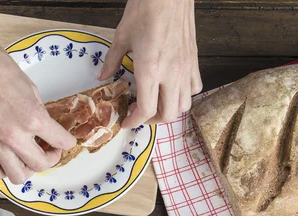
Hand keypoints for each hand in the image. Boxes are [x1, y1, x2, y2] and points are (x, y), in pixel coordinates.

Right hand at [0, 33, 75, 183]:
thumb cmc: (0, 69)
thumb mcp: (31, 90)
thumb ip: (39, 114)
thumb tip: (45, 129)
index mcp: (33, 118)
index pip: (61, 141)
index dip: (67, 141)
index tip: (65, 140)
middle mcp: (15, 136)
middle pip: (40, 165)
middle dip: (50, 158)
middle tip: (49, 149)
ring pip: (18, 176)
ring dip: (27, 169)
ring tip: (27, 158)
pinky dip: (2, 171)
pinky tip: (6, 161)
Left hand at [99, 0, 201, 127]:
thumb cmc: (145, 10)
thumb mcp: (121, 37)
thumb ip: (112, 61)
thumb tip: (103, 76)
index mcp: (150, 71)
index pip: (146, 110)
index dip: (135, 122)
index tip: (126, 122)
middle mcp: (171, 74)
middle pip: (168, 114)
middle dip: (151, 120)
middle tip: (139, 114)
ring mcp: (185, 68)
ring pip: (183, 105)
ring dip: (169, 110)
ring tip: (156, 104)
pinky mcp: (194, 60)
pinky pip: (194, 88)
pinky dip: (184, 95)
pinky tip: (172, 88)